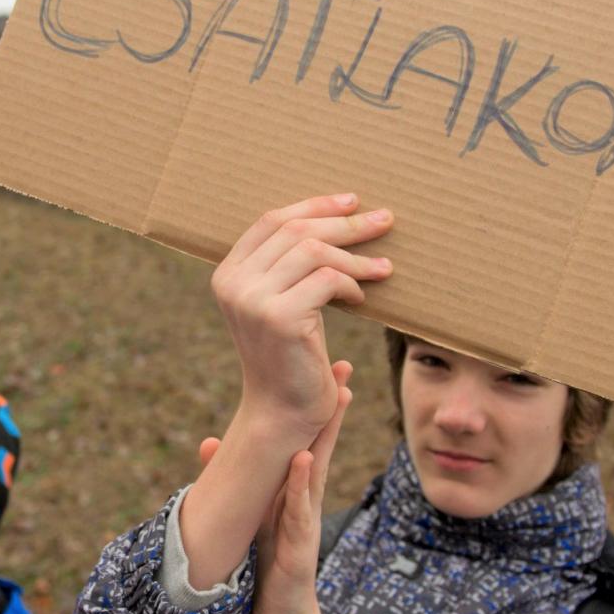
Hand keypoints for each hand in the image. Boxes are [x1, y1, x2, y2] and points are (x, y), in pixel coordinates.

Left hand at [197, 362, 349, 613]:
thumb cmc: (267, 564)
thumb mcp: (250, 515)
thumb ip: (236, 480)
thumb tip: (208, 441)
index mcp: (293, 490)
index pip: (307, 438)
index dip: (316, 405)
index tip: (325, 368)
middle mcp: (305, 498)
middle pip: (322, 444)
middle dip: (333, 407)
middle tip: (343, 367)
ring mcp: (305, 520)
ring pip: (318, 469)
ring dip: (328, 434)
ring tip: (337, 398)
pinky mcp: (299, 543)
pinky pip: (301, 509)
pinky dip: (303, 484)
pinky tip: (306, 459)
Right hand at [210, 193, 391, 439]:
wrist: (282, 411)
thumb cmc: (293, 354)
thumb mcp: (284, 300)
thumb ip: (289, 264)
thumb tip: (337, 215)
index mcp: (227, 272)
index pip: (271, 220)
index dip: (314, 205)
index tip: (352, 201)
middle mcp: (233, 282)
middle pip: (296, 230)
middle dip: (346, 223)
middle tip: (385, 220)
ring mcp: (252, 300)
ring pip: (314, 251)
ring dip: (356, 257)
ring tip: (383, 269)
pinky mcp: (279, 318)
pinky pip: (327, 280)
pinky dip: (351, 285)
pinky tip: (361, 300)